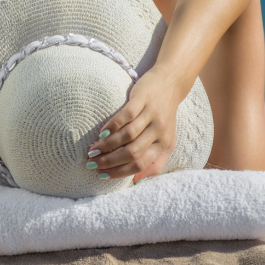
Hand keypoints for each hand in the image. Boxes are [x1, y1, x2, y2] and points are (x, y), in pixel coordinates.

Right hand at [86, 65, 183, 182]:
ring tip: (92, 151)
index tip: (102, 175)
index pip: (141, 164)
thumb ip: (155, 162)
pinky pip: (126, 115)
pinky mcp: (142, 98)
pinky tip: (101, 133)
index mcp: (165, 144)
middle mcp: (160, 130)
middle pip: (132, 152)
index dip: (120, 172)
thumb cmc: (165, 114)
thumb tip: (136, 181)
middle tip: (92, 164)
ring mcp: (151, 114)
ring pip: (128, 136)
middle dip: (110, 161)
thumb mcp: (166, 140)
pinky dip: (112, 125)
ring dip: (107, 145)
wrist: (171, 82)